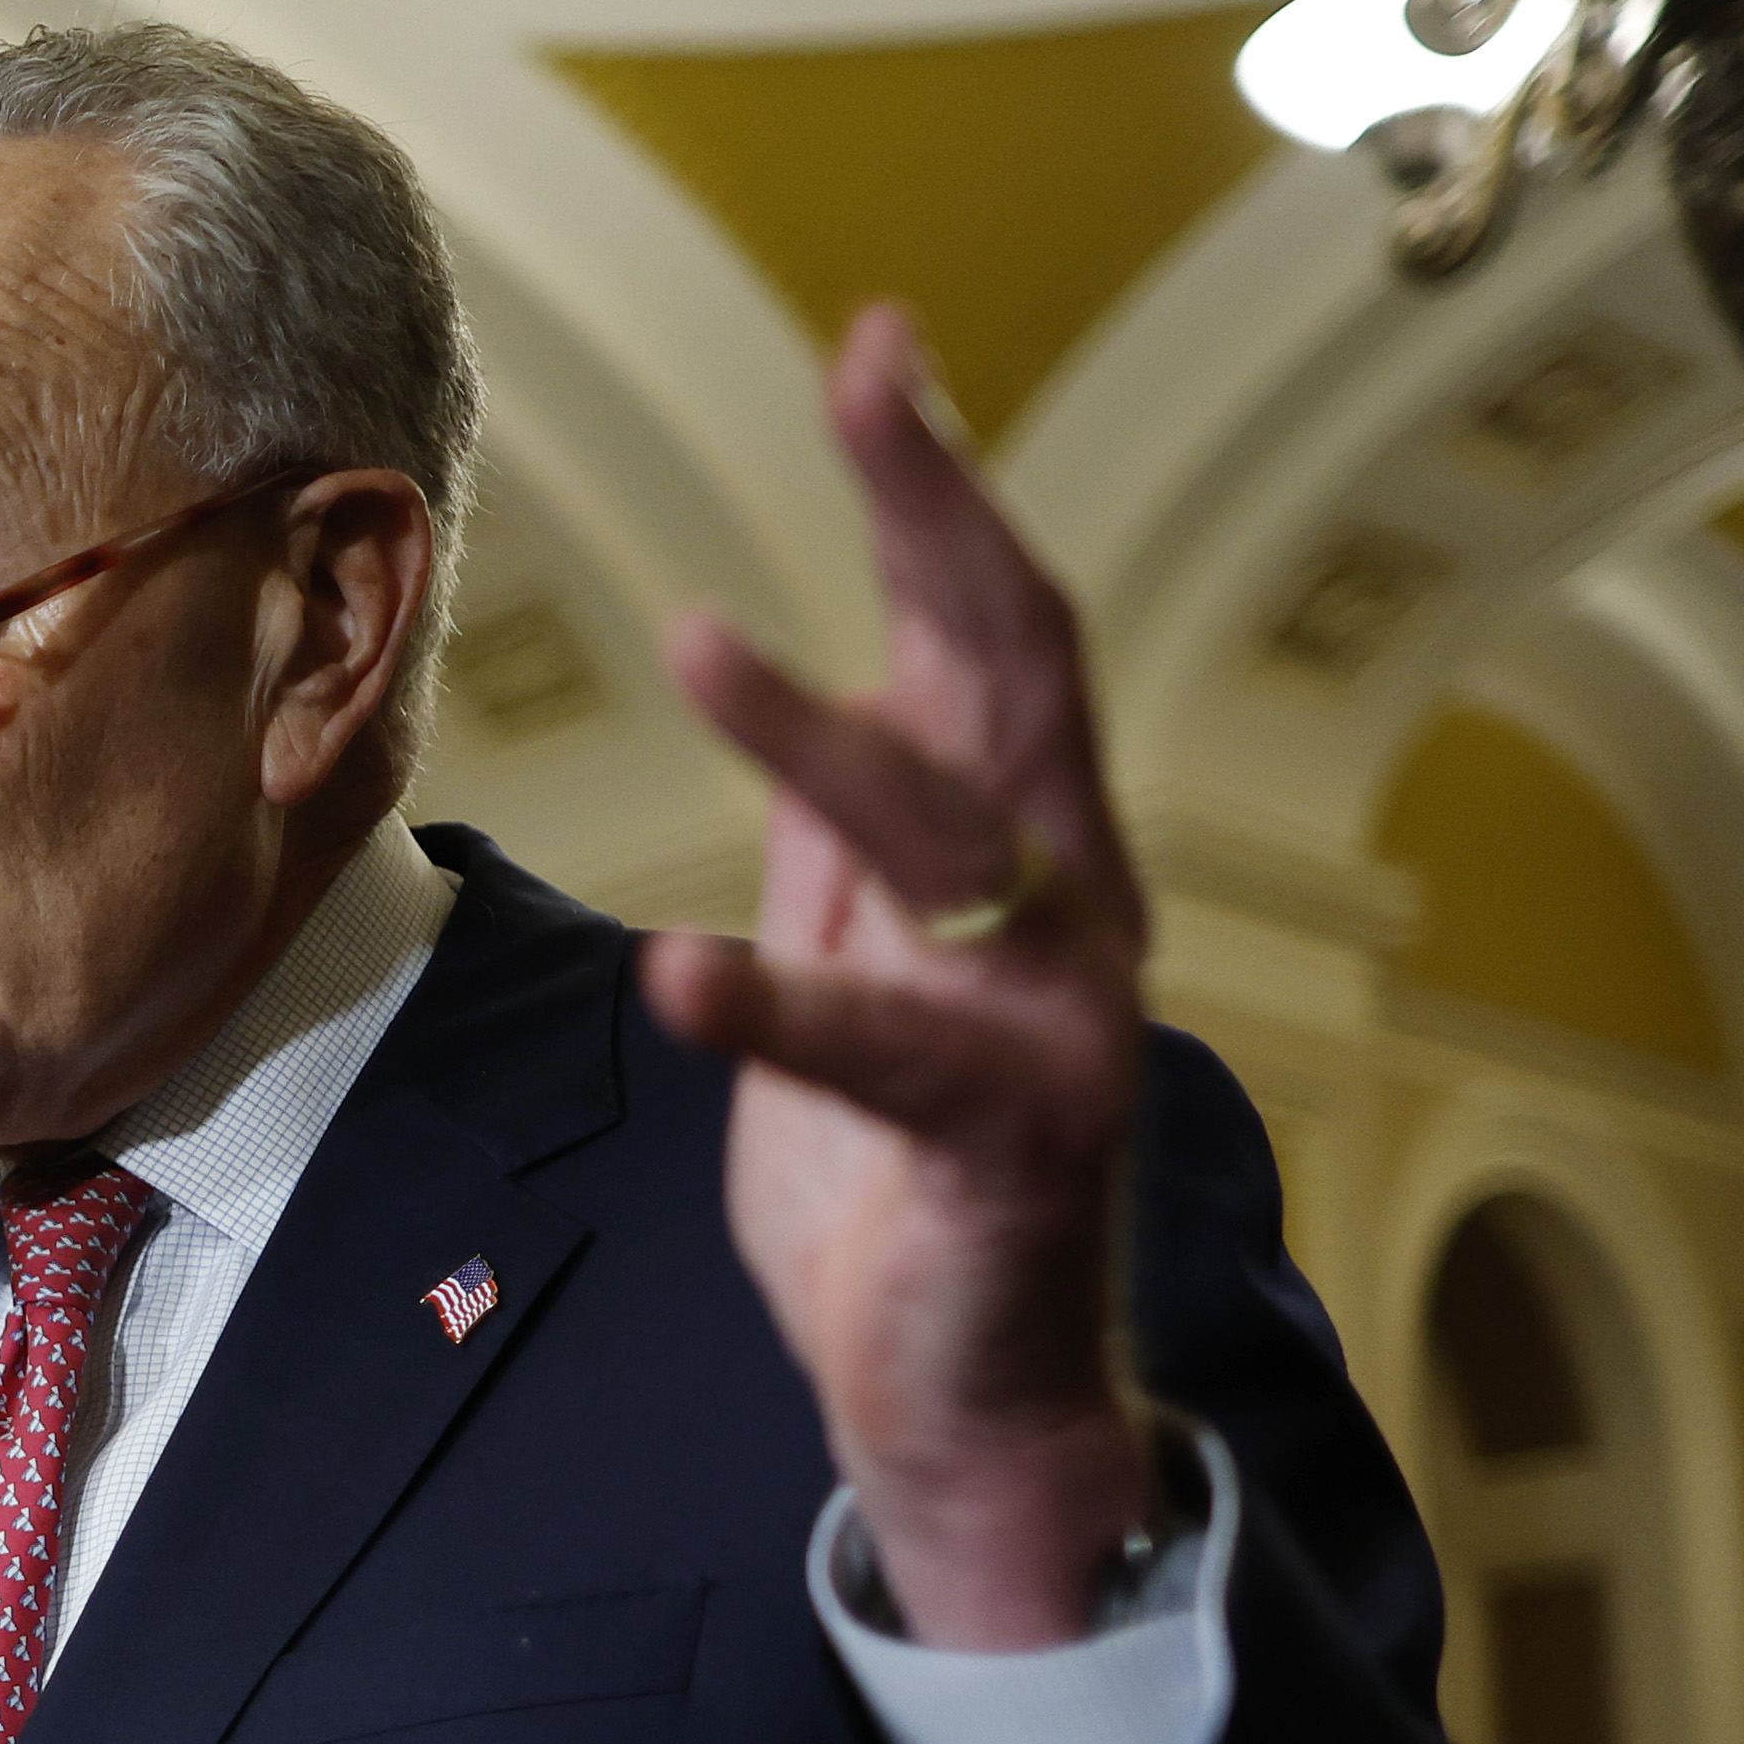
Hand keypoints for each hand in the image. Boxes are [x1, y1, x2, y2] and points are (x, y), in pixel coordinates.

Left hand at [642, 305, 1164, 1652]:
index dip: (940, 485)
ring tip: (703, 637)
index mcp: (1022, 845)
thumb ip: (851, 841)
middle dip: (943, 514)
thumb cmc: (905, 1180)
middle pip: (1016, 666)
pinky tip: (678, 970)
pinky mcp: (1006, 1140)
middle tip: (870, 380)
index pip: (991, 625)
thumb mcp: (863, 964)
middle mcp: (1065, 902)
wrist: (966, 1397)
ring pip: (950, 837)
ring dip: (821, 734)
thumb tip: (816, 693)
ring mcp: (1054, 1015)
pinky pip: (888, 1057)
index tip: (884, 346)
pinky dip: (783, 1006)